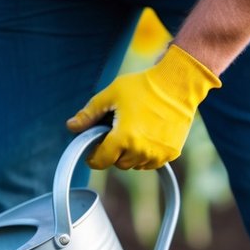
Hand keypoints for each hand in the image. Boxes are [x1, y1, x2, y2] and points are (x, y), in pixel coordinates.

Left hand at [66, 44, 220, 169]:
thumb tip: (71, 126)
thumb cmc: (144, 86)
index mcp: (123, 138)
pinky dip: (146, 154)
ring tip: (133, 131)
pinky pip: (152, 162)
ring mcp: (158, 154)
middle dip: (113, 152)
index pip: (101, 161)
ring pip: (135, 164)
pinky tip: (148, 135)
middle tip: (116, 133)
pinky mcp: (171, 153)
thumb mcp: (111, 96)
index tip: (92, 152)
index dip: (93, 157)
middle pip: (118, 163)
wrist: (178, 85)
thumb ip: (89, 114)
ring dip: (130, 154)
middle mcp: (141, 150)